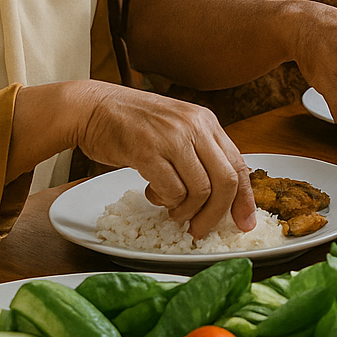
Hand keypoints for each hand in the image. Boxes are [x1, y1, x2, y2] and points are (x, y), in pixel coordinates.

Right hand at [72, 83, 256, 239]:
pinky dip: (166, 202)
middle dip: (217, 213)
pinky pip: (171, 190)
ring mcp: (171, 137)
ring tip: (173, 212)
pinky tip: (154, 196)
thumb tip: (222, 193)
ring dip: (187, 211)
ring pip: (199, 190)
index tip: (244, 223)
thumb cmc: (133, 123)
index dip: (245, 198)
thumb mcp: (177, 128)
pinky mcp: (147, 150)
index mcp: (206, 121)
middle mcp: (194, 126)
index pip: (238, 164)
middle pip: (226, 181)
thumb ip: (200, 153)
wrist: (92, 107)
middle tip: (201, 229)